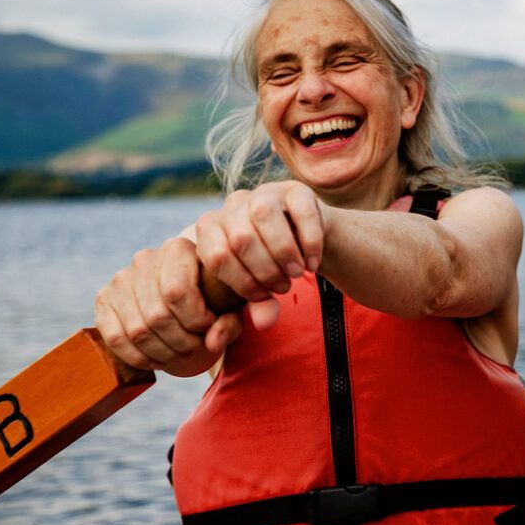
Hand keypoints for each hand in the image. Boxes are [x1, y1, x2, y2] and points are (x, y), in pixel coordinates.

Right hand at [94, 237, 241, 375]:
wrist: (182, 293)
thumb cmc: (211, 299)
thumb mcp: (229, 308)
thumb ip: (228, 324)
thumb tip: (212, 344)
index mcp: (178, 249)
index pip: (178, 291)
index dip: (195, 320)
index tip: (208, 327)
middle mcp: (145, 259)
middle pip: (158, 315)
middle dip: (182, 342)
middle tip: (195, 348)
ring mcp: (120, 279)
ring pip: (138, 331)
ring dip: (163, 353)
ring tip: (181, 355)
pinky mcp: (103, 300)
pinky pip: (116, 339)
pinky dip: (139, 358)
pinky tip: (158, 359)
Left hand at [194, 181, 326, 328]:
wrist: (307, 242)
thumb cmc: (272, 267)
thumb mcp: (259, 288)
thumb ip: (251, 307)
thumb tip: (233, 335)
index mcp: (212, 228)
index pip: (216, 256)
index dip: (240, 282)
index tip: (262, 297)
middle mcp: (233, 205)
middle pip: (240, 237)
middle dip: (264, 270)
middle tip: (283, 287)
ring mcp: (264, 192)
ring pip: (263, 216)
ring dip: (283, 252)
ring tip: (296, 274)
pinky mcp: (296, 189)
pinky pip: (300, 212)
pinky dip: (309, 242)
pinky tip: (313, 263)